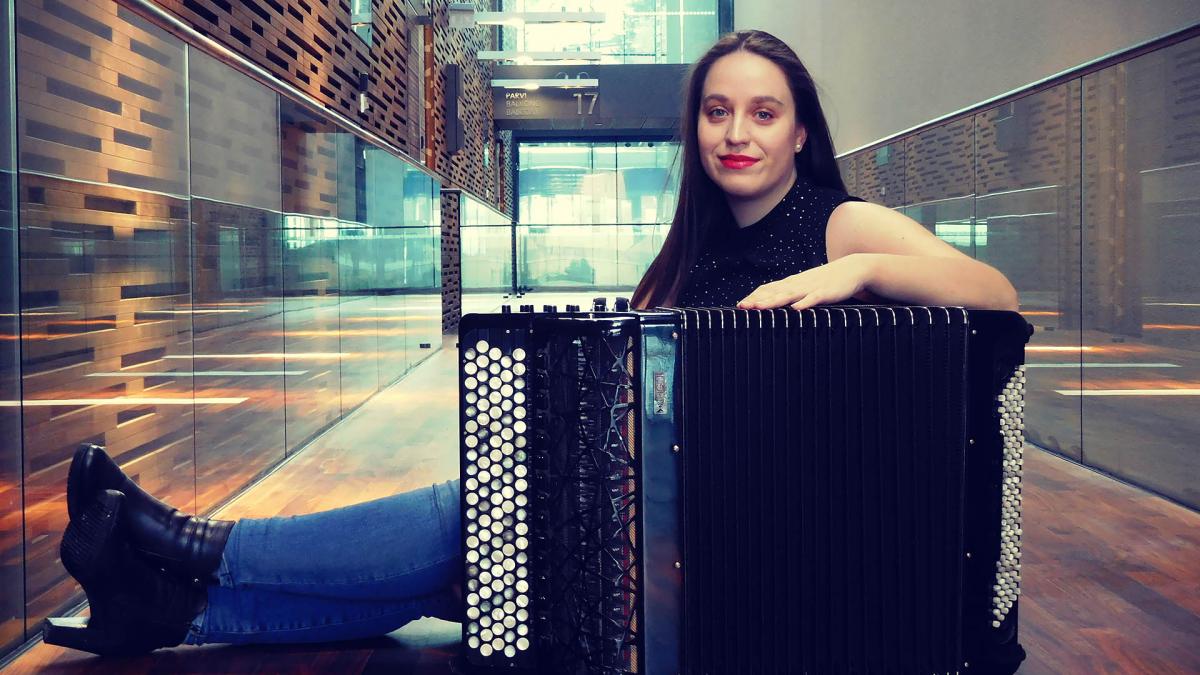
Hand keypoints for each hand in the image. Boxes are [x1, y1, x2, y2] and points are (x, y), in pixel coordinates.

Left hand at [737, 254, 873, 310]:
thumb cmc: (826, 281)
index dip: (753, 296)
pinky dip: (803, 303)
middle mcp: (797, 284)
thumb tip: (775, 304)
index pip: (767, 289)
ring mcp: (810, 287)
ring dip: (773, 301)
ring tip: (759, 307)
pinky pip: (812, 298)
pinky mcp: (825, 292)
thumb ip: (791, 295)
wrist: (851, 269)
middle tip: (741, 307)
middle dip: (756, 299)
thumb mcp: (805, 287)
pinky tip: (795, 309)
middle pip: (773, 291)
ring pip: (788, 294)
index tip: (740, 305)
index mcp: (791, 283)